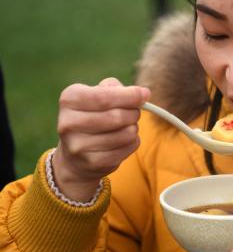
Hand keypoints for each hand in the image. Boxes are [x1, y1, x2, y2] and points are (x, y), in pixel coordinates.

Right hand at [53, 78, 149, 201]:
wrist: (74, 156)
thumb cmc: (92, 116)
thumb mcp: (95, 95)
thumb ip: (114, 88)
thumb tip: (142, 94)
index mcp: (69, 100)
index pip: (104, 97)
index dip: (130, 95)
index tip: (145, 94)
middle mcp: (69, 123)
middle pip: (117, 116)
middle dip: (133, 112)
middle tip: (134, 112)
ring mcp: (79, 146)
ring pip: (127, 133)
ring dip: (133, 128)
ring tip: (125, 126)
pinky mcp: (93, 163)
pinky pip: (128, 147)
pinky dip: (132, 142)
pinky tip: (122, 140)